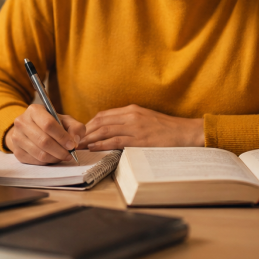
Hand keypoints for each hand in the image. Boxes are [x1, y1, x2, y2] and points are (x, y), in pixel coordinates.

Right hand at [4, 104, 86, 164]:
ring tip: (63, 156)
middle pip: (43, 141)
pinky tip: (53, 157)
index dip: (62, 137)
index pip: (48, 125)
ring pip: (39, 153)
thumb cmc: (51, 124)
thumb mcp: (65, 120)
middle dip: (60, 150)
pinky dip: (47, 162)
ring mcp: (17, 137)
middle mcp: (22, 122)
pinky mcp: (16, 151)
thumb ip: (75, 128)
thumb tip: (75, 141)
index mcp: (34, 110)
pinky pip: (35, 161)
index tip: (72, 145)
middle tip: (69, 154)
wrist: (30, 129)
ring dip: (55, 157)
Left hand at [82, 104, 203, 149]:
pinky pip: (116, 141)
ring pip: (105, 131)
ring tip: (78, 145)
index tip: (81, 132)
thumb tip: (112, 128)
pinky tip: (93, 148)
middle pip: (101, 122)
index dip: (89, 124)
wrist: (185, 132)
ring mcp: (135, 127)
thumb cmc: (166, 128)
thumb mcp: (145, 118)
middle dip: (85, 131)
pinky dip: (102, 144)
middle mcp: (131, 116)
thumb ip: (129, 121)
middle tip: (73, 139)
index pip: (104, 115)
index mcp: (132, 110)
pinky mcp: (140, 140)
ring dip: (89, 138)